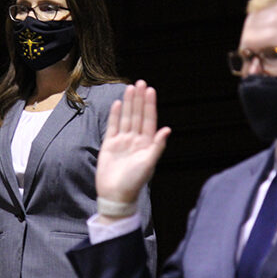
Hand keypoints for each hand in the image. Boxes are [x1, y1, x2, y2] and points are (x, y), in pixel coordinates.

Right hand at [96, 80, 170, 211]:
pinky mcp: (110, 145)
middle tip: (140, 82)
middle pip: (137, 115)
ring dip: (129, 103)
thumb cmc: (134, 182)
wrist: (116, 195)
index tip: (150, 90)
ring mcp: (122, 142)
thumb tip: (167, 129)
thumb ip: (157, 146)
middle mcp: (135, 140)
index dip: (150, 105)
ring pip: (126, 118)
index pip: (149, 120)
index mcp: (147, 144)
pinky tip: (118, 104)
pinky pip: (113, 126)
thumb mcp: (149, 163)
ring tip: (130, 88)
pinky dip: (115, 115)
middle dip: (139, 99)